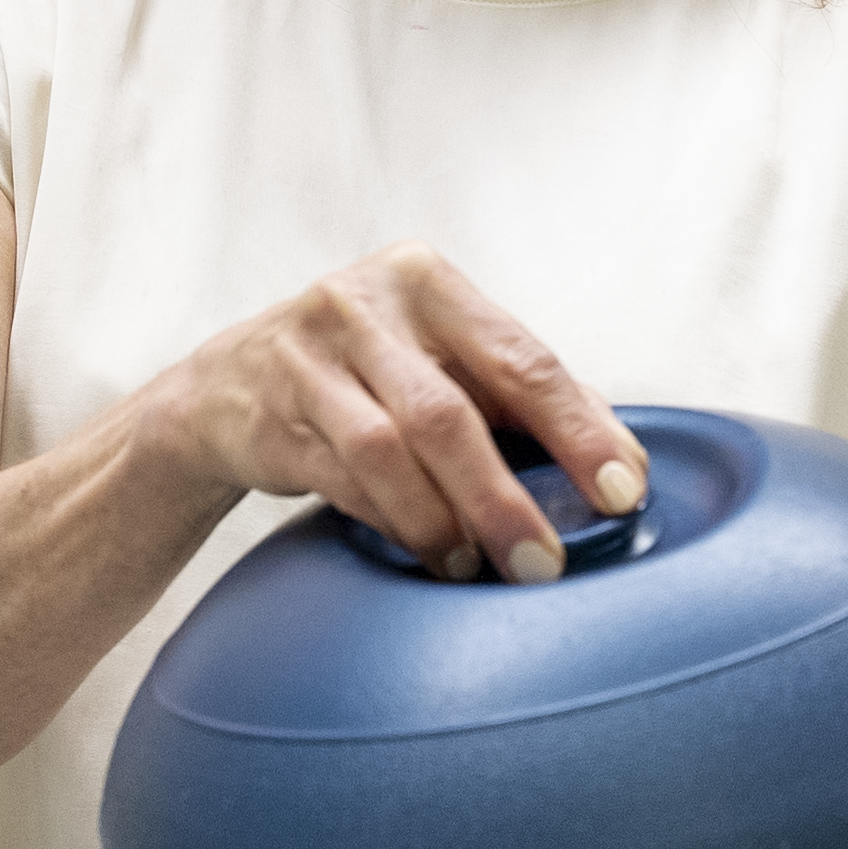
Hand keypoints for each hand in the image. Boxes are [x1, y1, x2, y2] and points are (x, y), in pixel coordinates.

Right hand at [142, 243, 646, 583]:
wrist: (225, 386)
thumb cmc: (367, 371)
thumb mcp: (436, 355)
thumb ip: (517, 392)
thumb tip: (619, 456)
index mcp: (427, 281)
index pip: (521, 358)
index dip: (578, 429)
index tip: (622, 490)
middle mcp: (365, 304)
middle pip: (450, 412)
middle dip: (505, 497)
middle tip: (547, 563)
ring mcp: (308, 357)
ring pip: (388, 451)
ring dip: (442, 520)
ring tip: (478, 567)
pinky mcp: (270, 414)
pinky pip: (342, 480)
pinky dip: (392, 522)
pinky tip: (427, 554)